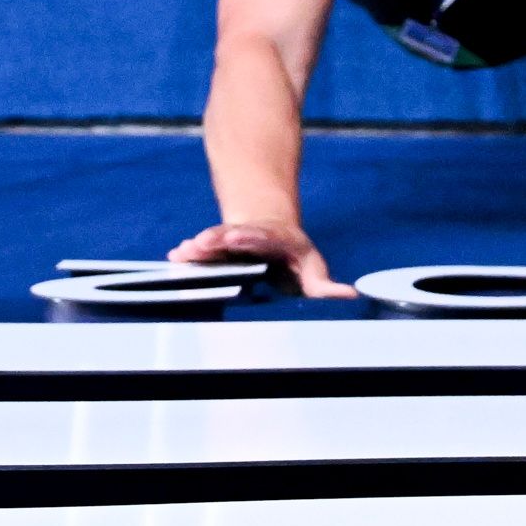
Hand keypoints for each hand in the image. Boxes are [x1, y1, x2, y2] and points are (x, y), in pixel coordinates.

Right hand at [175, 221, 350, 298]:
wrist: (268, 230)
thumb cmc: (292, 257)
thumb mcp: (311, 269)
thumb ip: (324, 285)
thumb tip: (349, 295)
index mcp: (273, 239)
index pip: (262, 235)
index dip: (248, 236)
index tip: (235, 236)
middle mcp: (250, 236)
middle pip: (232, 235)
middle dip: (218, 239)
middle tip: (202, 243)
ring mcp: (230, 240)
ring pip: (214, 241)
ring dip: (200, 247)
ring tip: (185, 251)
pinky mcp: (216, 249)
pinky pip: (202, 251)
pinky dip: (189, 254)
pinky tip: (175, 257)